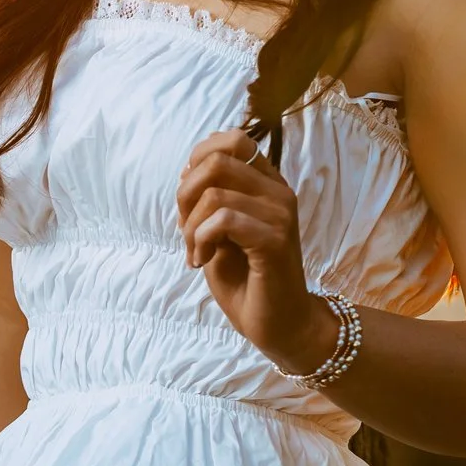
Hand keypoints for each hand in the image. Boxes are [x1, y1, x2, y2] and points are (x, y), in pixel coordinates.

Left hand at [175, 129, 337, 373]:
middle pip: (217, 160)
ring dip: (190, 227)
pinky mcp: (275, 239)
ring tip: (195, 253)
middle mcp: (278, 192)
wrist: (279, 325)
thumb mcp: (218, 232)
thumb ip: (208, 199)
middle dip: (186, 194)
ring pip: (214, 193)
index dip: (198, 160)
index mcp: (268, 184)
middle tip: (186, 230)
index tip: (190, 200)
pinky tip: (201, 261)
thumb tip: (186, 171)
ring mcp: (280, 214)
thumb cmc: (247, 281)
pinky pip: (223, 220)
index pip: (233, 139)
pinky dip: (200, 240)